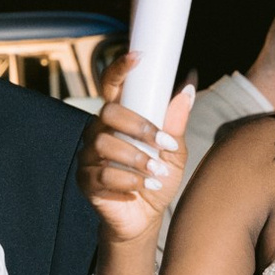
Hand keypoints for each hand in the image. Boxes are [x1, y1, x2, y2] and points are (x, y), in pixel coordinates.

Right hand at [79, 53, 193, 245]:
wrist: (145, 218)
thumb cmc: (157, 179)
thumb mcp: (174, 151)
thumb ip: (176, 121)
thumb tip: (188, 84)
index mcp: (118, 118)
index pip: (111, 86)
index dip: (120, 69)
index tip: (138, 57)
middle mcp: (98, 131)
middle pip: (108, 113)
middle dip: (139, 128)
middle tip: (164, 145)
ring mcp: (88, 156)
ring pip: (105, 144)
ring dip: (137, 159)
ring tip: (156, 173)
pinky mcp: (85, 180)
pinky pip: (102, 173)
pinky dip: (128, 181)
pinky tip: (142, 188)